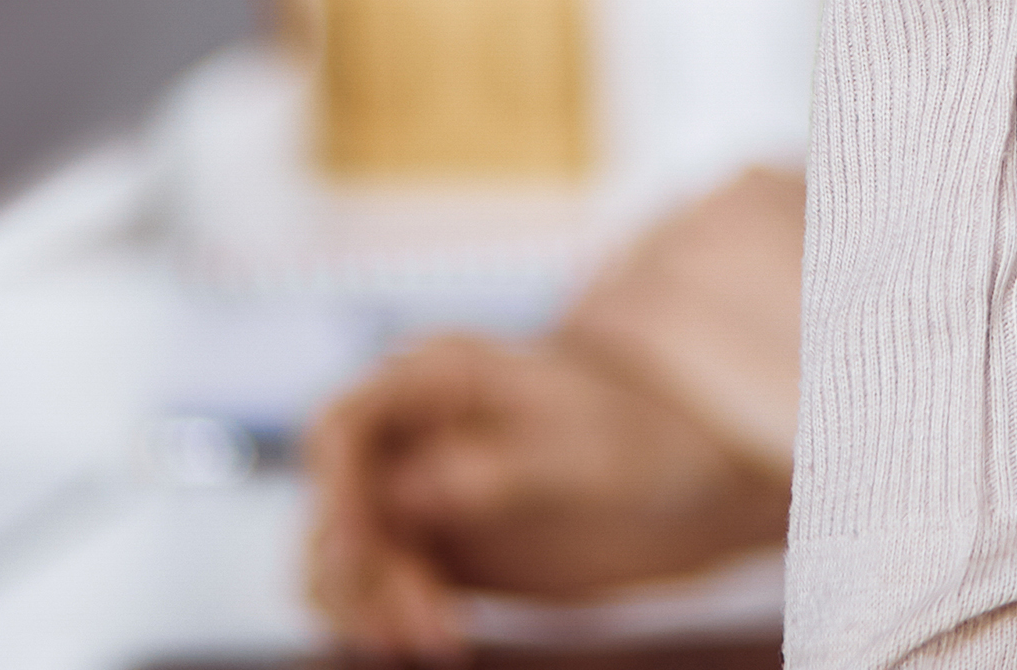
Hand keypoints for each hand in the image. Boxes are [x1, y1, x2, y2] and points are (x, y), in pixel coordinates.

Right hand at [303, 329, 788, 658]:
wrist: (683, 480)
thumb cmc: (639, 441)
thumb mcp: (578, 451)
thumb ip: (492, 467)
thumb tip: (404, 491)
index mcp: (437, 376)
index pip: (340, 428)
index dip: (334, 494)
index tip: (360, 555)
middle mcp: (410, 428)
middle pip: (336, 503)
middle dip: (364, 571)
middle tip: (423, 627)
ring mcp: (414, 487)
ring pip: (344, 553)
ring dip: (368, 603)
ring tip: (435, 641)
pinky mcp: (429, 543)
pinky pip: (374, 584)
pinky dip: (385, 616)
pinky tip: (433, 641)